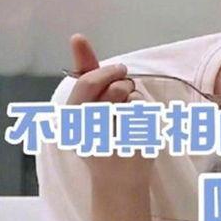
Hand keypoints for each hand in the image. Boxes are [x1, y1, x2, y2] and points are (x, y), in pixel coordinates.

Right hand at [68, 34, 153, 186]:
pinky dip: (147, 115)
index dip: (100, 67)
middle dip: (123, 84)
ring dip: (135, 100)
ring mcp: (116, 137)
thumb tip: (78, 38)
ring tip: (127, 119)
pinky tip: (138, 131)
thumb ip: (88, 76)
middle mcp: (90, 127)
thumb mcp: (88, 107)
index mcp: (73, 118)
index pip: (86, 82)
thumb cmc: (104, 140)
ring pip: (134, 97)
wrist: (118, 182)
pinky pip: (147, 111)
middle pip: (116, 86)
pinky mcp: (136, 143)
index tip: (115, 66)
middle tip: (123, 93)